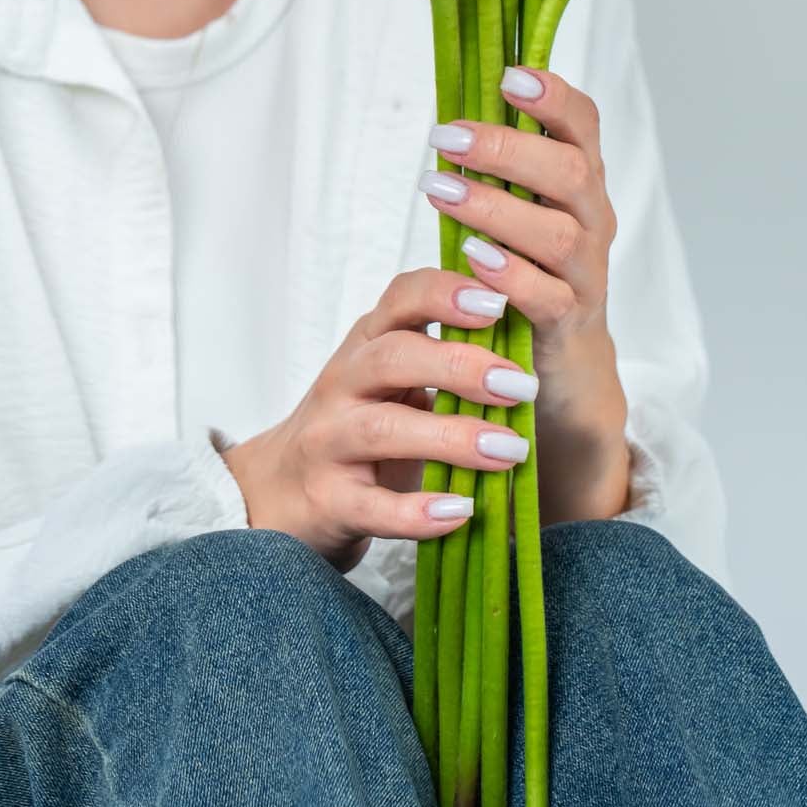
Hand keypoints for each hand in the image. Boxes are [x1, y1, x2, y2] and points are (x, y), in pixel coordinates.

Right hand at [221, 267, 541, 573]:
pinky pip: (373, 507)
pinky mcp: (327, 501)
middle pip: (393, 358)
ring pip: (383, 428)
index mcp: (366, 344)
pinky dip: (419, 512)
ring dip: (452, 437)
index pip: (400, 298)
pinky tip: (461, 512)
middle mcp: (342, 384)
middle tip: (522, 386)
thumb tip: (527, 331)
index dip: (447, 294)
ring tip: (509, 450)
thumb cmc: (356, 427)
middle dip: (460, 366)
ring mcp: (328, 443)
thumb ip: (441, 353)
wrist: (278, 494)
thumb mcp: (389, 379)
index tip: (499, 303)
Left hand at [417, 68, 630, 521]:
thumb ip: (499, 162)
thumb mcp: (519, 208)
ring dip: (494, 207)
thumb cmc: (528, 268)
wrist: (562, 365)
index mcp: (581, 182)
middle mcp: (593, 220)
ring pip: (557, 233)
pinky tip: (470, 257)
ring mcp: (586, 273)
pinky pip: (547, 296)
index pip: (584, 125)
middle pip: (571, 172)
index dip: (553, 97)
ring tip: (438, 190)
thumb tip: (449, 105)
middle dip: (507, 149)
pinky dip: (510, 275)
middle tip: (443, 137)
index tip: (510, 77)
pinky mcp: (569, 323)